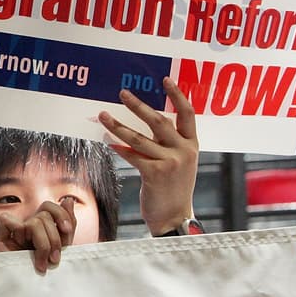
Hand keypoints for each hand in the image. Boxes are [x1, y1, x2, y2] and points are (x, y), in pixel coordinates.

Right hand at [0, 197, 75, 273]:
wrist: (27, 291)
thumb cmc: (44, 269)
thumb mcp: (62, 246)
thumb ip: (67, 223)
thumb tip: (68, 199)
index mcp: (41, 225)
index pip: (49, 206)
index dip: (61, 215)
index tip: (67, 232)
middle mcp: (27, 224)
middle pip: (44, 215)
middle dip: (54, 238)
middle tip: (54, 260)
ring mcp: (14, 229)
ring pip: (34, 222)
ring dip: (43, 244)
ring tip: (42, 264)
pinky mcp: (0, 235)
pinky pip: (7, 219)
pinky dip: (18, 232)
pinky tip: (21, 250)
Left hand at [98, 77, 198, 236]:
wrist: (174, 217)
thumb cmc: (172, 189)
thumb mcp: (179, 163)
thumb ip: (168, 144)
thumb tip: (144, 124)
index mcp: (192, 145)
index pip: (188, 114)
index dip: (177, 95)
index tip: (166, 79)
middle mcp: (183, 151)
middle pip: (159, 121)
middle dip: (139, 105)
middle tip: (122, 93)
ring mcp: (170, 162)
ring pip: (139, 138)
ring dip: (118, 126)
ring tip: (103, 115)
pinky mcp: (155, 173)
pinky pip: (132, 155)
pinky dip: (119, 147)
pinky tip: (107, 141)